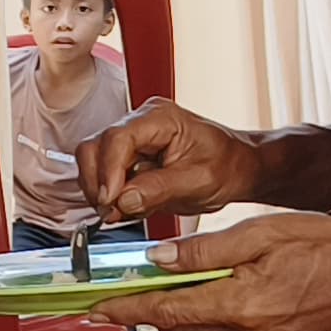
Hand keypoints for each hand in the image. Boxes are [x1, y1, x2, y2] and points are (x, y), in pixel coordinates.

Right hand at [81, 99, 262, 224]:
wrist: (238, 168)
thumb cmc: (227, 166)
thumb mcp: (199, 181)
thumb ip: (159, 189)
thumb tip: (122, 200)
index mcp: (160, 118)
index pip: (117, 139)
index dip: (108, 172)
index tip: (110, 201)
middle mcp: (139, 122)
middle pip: (95, 147)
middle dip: (98, 183)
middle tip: (111, 212)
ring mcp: (131, 138)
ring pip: (93, 161)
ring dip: (101, 190)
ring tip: (121, 212)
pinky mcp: (128, 156)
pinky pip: (103, 173)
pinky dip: (108, 194)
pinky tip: (125, 206)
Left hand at [90, 214, 330, 330]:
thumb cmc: (325, 244)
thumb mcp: (261, 233)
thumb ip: (205, 252)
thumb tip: (157, 261)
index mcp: (243, 304)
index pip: (168, 311)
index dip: (127, 310)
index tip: (92, 310)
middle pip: (187, 327)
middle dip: (157, 312)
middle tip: (126, 296)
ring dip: (196, 316)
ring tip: (188, 290)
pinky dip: (231, 324)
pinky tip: (241, 301)